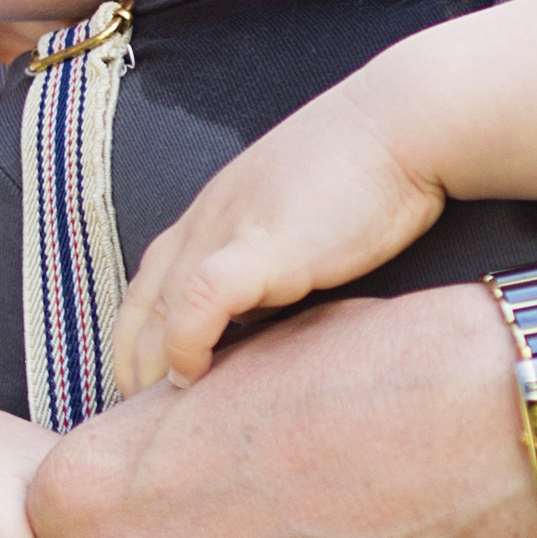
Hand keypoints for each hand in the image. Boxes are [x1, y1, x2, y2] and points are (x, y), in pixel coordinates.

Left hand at [111, 77, 443, 393]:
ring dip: (148, 363)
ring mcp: (227, 232)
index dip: (138, 334)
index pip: (149, 281)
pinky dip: (185, 342)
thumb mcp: (300, 218)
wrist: (405, 124)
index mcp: (212, 213)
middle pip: (140, 301)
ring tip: (153, 413)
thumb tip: (266, 314)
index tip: (142, 380)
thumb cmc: (370, 170)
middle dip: (131, 360)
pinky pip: (198, 302)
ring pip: (158, 306)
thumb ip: (273, 261)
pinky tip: (191, 377)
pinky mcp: (260, 247)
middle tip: (135, 412)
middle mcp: (206, 221)